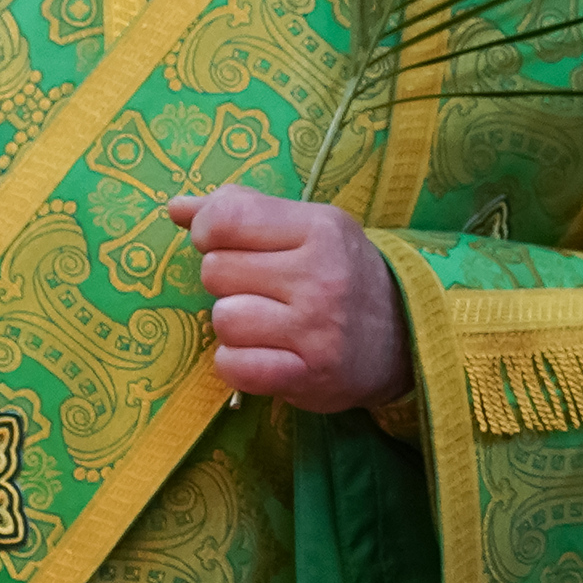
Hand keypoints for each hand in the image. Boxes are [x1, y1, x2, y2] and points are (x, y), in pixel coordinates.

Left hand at [169, 186, 405, 413]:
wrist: (406, 336)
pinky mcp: (308, 375)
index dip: (208, 231)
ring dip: (234, 323)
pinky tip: (262, 353)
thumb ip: (242, 211)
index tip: (226, 244)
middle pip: (216, 270)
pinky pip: (233, 365)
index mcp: (319, 228)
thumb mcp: (306, 226)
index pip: (227, 218)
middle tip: (260, 288)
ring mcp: (316, 329)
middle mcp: (320, 276)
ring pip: (223, 318)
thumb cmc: (342, 273)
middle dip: (227, 280)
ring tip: (265, 322)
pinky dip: (237, 362)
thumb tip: (176, 207)